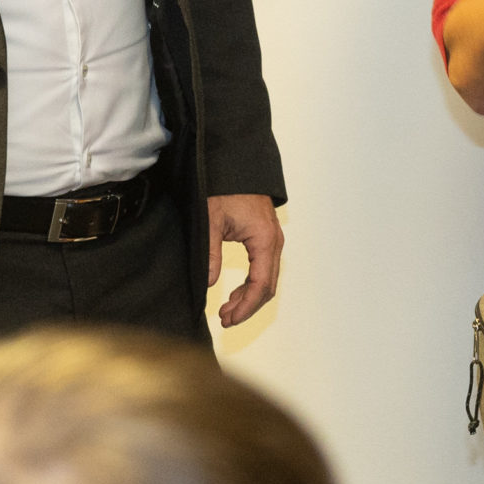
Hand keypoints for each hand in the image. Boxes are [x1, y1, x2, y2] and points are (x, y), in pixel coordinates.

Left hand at [209, 193, 284, 326]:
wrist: (235, 164)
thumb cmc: (223, 188)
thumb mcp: (210, 221)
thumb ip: (211, 254)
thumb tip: (209, 284)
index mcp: (264, 239)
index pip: (261, 284)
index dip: (246, 307)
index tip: (229, 320)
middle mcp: (274, 241)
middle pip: (268, 286)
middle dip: (247, 306)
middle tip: (225, 319)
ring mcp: (272, 239)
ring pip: (268, 279)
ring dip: (249, 297)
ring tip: (227, 310)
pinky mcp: (266, 237)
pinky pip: (264, 268)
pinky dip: (251, 284)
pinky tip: (236, 293)